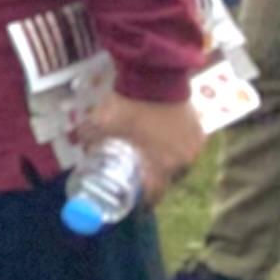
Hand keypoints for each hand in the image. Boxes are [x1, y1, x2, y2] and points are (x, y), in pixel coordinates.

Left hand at [84, 88, 207, 206]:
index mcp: (162, 167)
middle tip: (138, 174)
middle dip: (154, 180)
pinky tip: (163, 138)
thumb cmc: (128, 105)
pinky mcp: (200, 130)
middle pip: (168, 180)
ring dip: (166, 162)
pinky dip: (176, 146)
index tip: (132, 202)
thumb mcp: (100, 124)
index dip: (142, 201)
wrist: (155, 77)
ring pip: (180, 163)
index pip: (155, 196)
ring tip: (151, 155)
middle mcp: (183, 162)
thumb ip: (88, 138)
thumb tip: (79, 145)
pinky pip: (187, 146)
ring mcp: (194, 146)